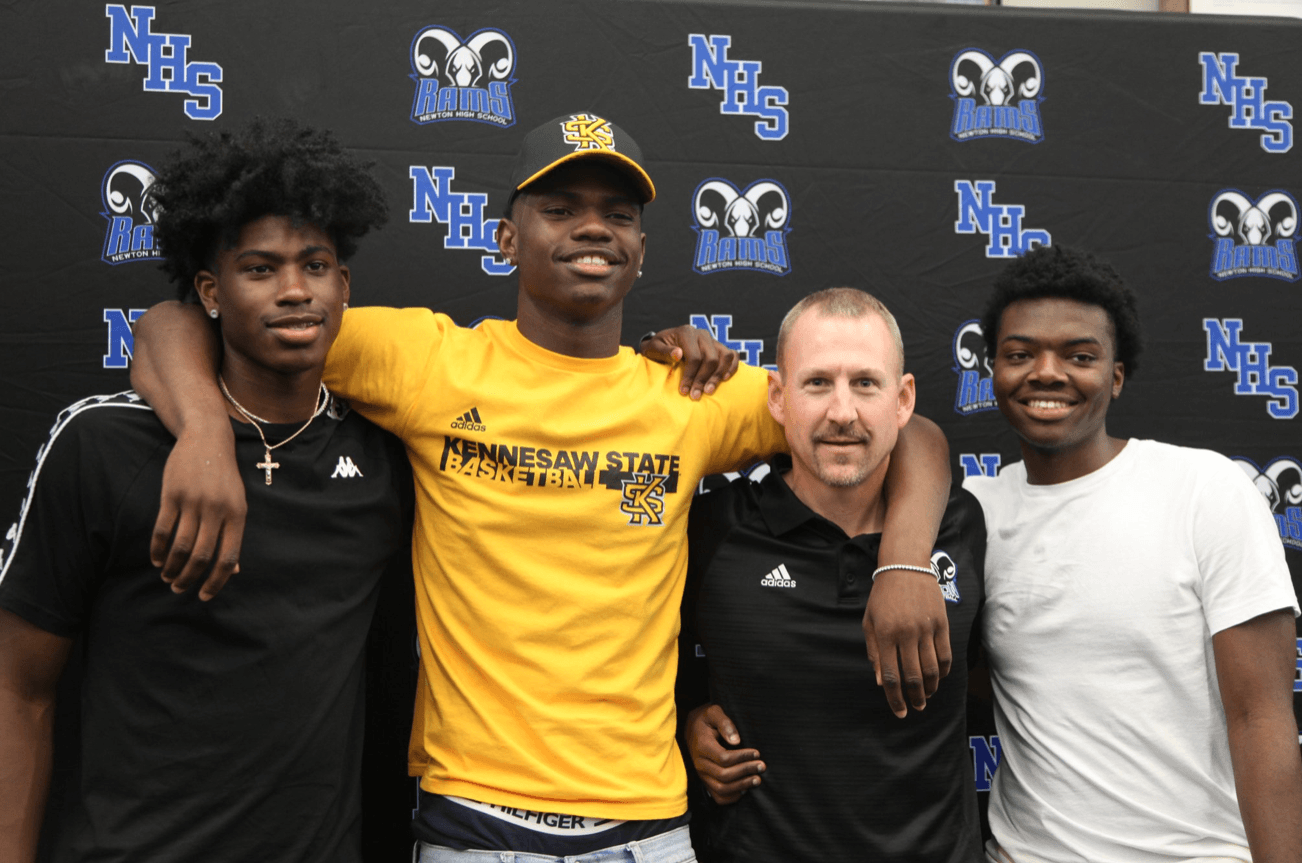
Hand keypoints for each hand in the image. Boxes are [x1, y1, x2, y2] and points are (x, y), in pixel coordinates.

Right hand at [150, 425, 245, 599]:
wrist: (207, 440)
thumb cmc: (224, 478)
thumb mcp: (237, 504)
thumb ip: (233, 536)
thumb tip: (233, 570)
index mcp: (238, 515)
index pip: (228, 557)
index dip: (216, 581)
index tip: (204, 596)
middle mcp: (217, 510)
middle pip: (201, 555)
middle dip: (189, 578)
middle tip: (179, 589)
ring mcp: (194, 502)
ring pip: (180, 546)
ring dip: (172, 567)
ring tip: (167, 577)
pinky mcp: (172, 494)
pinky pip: (163, 529)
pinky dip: (158, 549)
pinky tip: (157, 559)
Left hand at [640, 326, 739, 399]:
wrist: (663, 343)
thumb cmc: (656, 348)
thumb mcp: (653, 348)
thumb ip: (664, 351)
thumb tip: (678, 354)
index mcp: (686, 332)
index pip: (695, 357)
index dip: (690, 376)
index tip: (684, 391)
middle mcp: (702, 334)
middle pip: (711, 359)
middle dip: (703, 379)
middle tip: (695, 395)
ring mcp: (712, 340)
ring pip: (724, 357)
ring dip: (718, 376)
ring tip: (709, 391)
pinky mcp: (719, 347)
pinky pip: (733, 355)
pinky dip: (732, 367)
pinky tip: (724, 379)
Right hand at [685, 704, 764, 803]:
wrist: (691, 728)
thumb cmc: (705, 719)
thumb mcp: (714, 712)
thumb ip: (725, 724)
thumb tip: (736, 741)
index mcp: (702, 746)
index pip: (724, 758)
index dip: (743, 757)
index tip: (757, 753)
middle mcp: (700, 763)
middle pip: (724, 775)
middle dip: (746, 771)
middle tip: (762, 766)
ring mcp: (702, 774)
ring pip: (721, 789)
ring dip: (741, 786)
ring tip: (757, 779)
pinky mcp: (705, 781)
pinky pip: (718, 797)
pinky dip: (732, 797)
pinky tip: (745, 789)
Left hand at [863, 569, 950, 717]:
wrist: (905, 566)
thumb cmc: (883, 596)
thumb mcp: (869, 621)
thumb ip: (874, 651)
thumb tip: (880, 681)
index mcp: (885, 634)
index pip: (890, 675)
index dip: (895, 698)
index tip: (900, 712)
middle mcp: (906, 633)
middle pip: (913, 676)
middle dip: (915, 698)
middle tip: (916, 708)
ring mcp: (926, 628)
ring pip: (932, 669)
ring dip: (930, 688)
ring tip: (926, 696)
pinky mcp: (941, 624)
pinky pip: (945, 655)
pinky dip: (943, 671)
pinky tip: (938, 678)